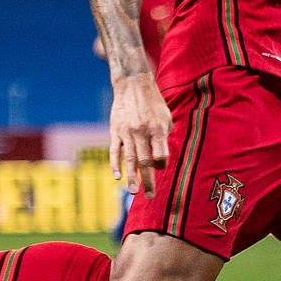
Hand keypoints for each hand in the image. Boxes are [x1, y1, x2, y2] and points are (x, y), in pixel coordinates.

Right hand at [109, 72, 171, 195]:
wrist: (133, 85)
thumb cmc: (153, 104)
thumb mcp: (166, 118)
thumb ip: (164, 138)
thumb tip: (160, 161)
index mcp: (157, 129)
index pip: (161, 155)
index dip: (161, 165)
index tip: (160, 168)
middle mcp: (142, 132)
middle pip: (146, 161)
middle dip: (148, 180)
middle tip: (151, 196)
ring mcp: (127, 132)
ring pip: (130, 159)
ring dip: (131, 177)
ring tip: (133, 192)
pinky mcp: (115, 131)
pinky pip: (115, 151)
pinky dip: (115, 164)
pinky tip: (117, 176)